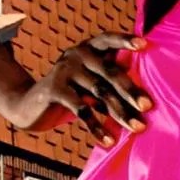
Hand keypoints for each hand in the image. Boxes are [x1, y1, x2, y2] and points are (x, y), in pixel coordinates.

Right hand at [11, 34, 149, 139]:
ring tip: (137, 128)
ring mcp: (65, 70)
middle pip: (109, 72)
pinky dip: (96, 127)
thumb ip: (112, 84)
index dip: (125, 40)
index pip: (108, 39)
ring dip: (120, 113)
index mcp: (89, 49)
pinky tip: (108, 140)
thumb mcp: (91, 84)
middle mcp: (77, 55)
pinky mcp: (55, 89)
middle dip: (131, 90)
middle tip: (148, 107)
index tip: (144, 44)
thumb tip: (145, 100)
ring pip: (99, 92)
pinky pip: (82, 110)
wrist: (30, 106)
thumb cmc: (73, 95)